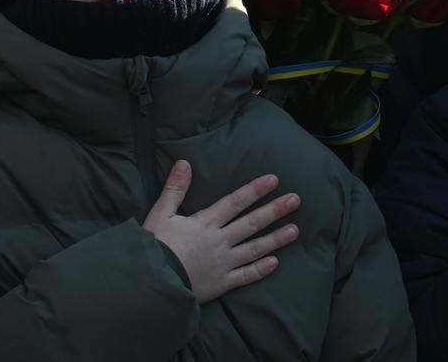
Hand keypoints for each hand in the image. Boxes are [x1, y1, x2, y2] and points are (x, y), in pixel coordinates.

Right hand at [142, 160, 299, 303]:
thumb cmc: (154, 248)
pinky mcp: (220, 284)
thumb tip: (184, 162)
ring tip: (295, 231)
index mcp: (205, 223)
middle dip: (275, 210)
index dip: (255, 190)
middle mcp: (219, 241)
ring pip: (254, 249)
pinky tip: (275, 263)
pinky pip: (245, 277)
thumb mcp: (160, 214)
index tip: (274, 180)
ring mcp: (223, 263)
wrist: (150, 284)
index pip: (235, 202)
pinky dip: (260, 270)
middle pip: (252, 223)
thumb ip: (174, 189)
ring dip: (276, 239)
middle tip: (296, 200)